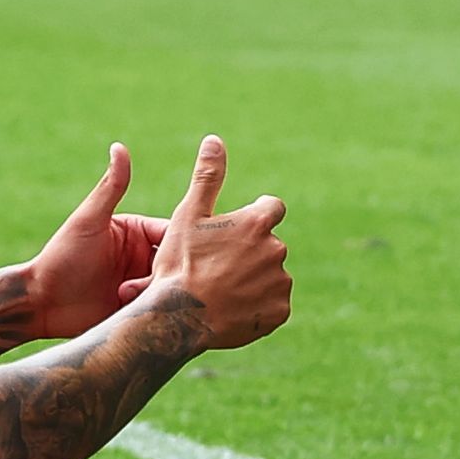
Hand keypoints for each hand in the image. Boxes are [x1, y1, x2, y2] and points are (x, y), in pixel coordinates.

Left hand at [24, 143, 170, 338]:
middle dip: (179, 270)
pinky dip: (163, 311)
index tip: (198, 248)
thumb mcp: (89, 220)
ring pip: (169, 287)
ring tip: (155, 298)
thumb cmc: (61, 256)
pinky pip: (157, 309)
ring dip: (167, 293)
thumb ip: (111, 187)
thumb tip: (120, 146)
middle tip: (180, 281)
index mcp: (135, 232)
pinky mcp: (135, 308)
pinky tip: (165, 316)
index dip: (185, 239)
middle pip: (175, 261)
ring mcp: (139, 283)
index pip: (171, 232)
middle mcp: (141, 256)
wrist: (40, 302)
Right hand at [142, 135, 290, 351]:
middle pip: (268, 246)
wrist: (179, 318)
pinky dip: (257, 307)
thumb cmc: (180, 264)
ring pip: (270, 276)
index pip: (272, 208)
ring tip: (222, 291)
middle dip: (249, 253)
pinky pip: (272, 305)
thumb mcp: (189, 215)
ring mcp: (279, 283)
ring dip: (254, 280)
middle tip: (218, 268)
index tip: (239, 230)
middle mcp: (275, 250)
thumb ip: (207, 177)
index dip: (256, 217)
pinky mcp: (279, 312)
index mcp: (257, 222)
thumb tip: (214, 140)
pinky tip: (233, 309)